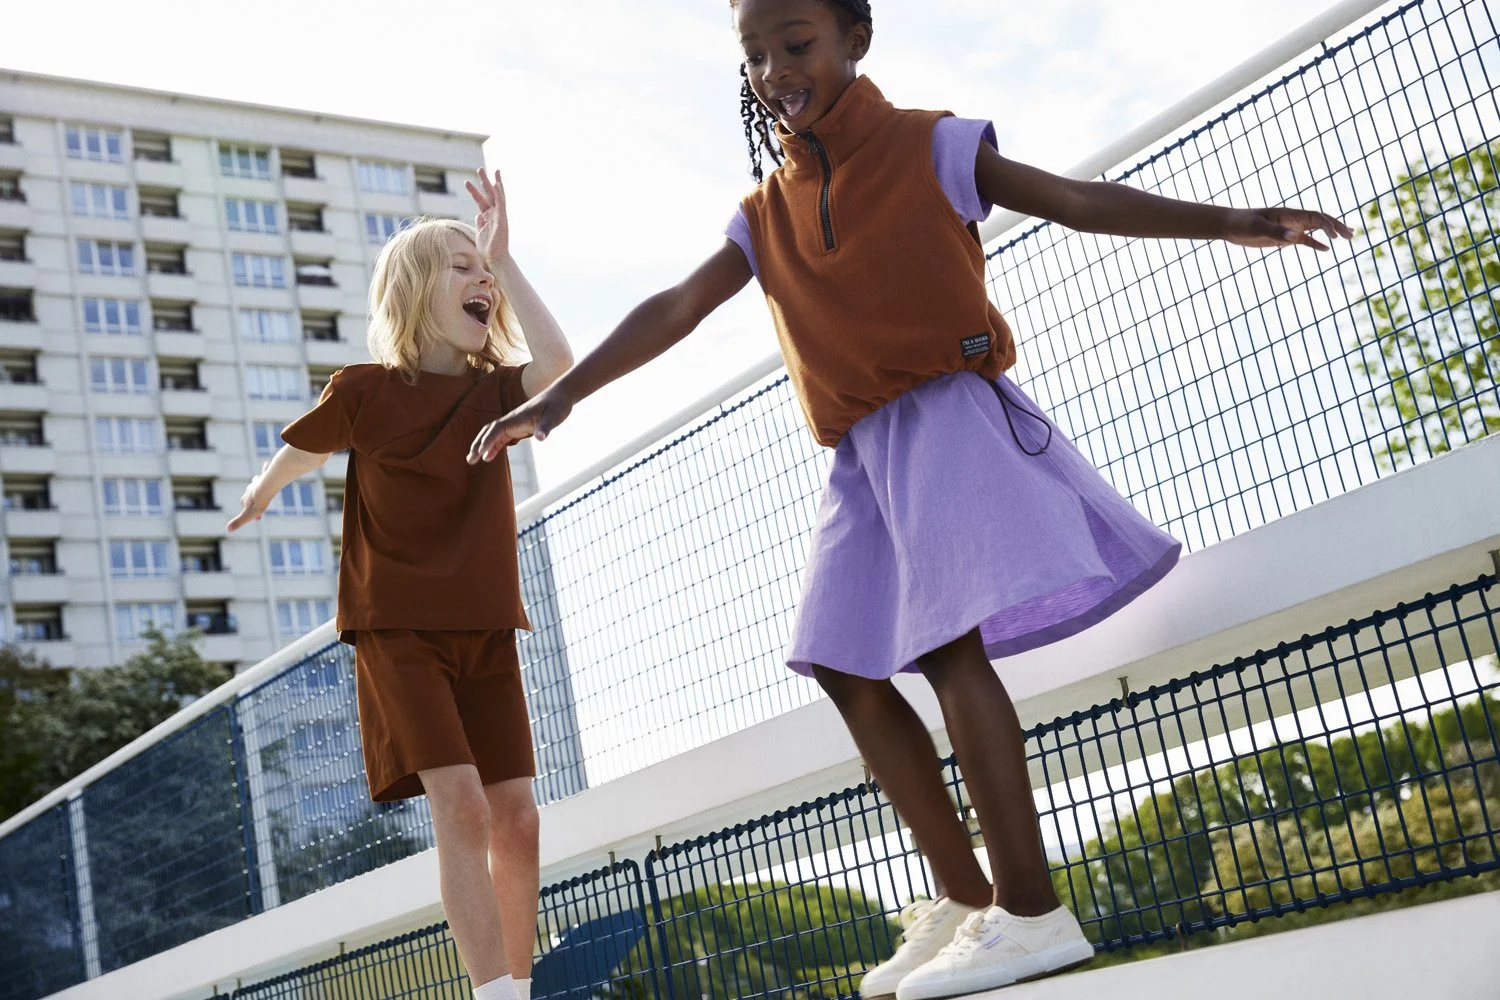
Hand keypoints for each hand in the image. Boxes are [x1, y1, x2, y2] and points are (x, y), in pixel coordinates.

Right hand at [226, 465, 271, 531]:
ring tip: (259, 486)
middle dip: (252, 499)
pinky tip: (266, 463)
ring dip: (256, 484)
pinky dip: (265, 468)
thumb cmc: (258, 501)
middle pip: (249, 493)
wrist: (267, 487)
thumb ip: (239, 521)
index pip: (244, 505)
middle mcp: (250, 489)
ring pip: (255, 482)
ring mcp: (257, 482)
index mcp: (246, 498)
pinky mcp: (266, 476)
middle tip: (260, 504)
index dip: (250, 512)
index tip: (259, 519)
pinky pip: (265, 471)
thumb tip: (227, 530)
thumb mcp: (249, 514)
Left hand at [465, 168, 509, 263]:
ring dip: (493, 183)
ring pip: (496, 196)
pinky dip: (500, 194)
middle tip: (480, 169)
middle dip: (484, 182)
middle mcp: (494, 214)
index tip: (467, 182)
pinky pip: (501, 204)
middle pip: (489, 194)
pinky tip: (497, 184)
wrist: (495, 259)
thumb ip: (480, 223)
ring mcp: (499, 216)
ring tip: (491, 171)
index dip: (474, 191)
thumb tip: (479, 215)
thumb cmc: (488, 249)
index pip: (481, 200)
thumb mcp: (481, 233)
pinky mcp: (503, 220)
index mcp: (488, 217)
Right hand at [467, 387, 574, 463]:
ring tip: (472, 460)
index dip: (488, 441)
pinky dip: (493, 446)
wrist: (560, 395)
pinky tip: (489, 456)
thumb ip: (546, 427)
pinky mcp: (518, 426)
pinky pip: (501, 437)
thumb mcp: (554, 416)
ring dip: (482, 446)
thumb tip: (541, 438)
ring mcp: (513, 423)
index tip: (480, 454)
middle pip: (489, 431)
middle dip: (478, 445)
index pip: (497, 429)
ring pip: (492, 434)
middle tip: (470, 460)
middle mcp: (511, 419)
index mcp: (517, 417)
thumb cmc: (557, 405)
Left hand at [1224, 206, 1353, 250]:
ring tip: (1348, 237)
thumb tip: (1295, 237)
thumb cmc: (1243, 223)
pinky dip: (1316, 244)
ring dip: (1331, 232)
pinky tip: (1327, 250)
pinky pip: (1305, 240)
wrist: (1230, 226)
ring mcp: (1291, 228)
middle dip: (1337, 226)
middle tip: (1351, 235)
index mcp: (1289, 213)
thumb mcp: (1257, 228)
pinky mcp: (1285, 237)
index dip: (1328, 225)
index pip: (1315, 217)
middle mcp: (1293, 219)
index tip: (1335, 237)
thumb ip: (1276, 232)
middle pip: (1321, 220)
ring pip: (1316, 229)